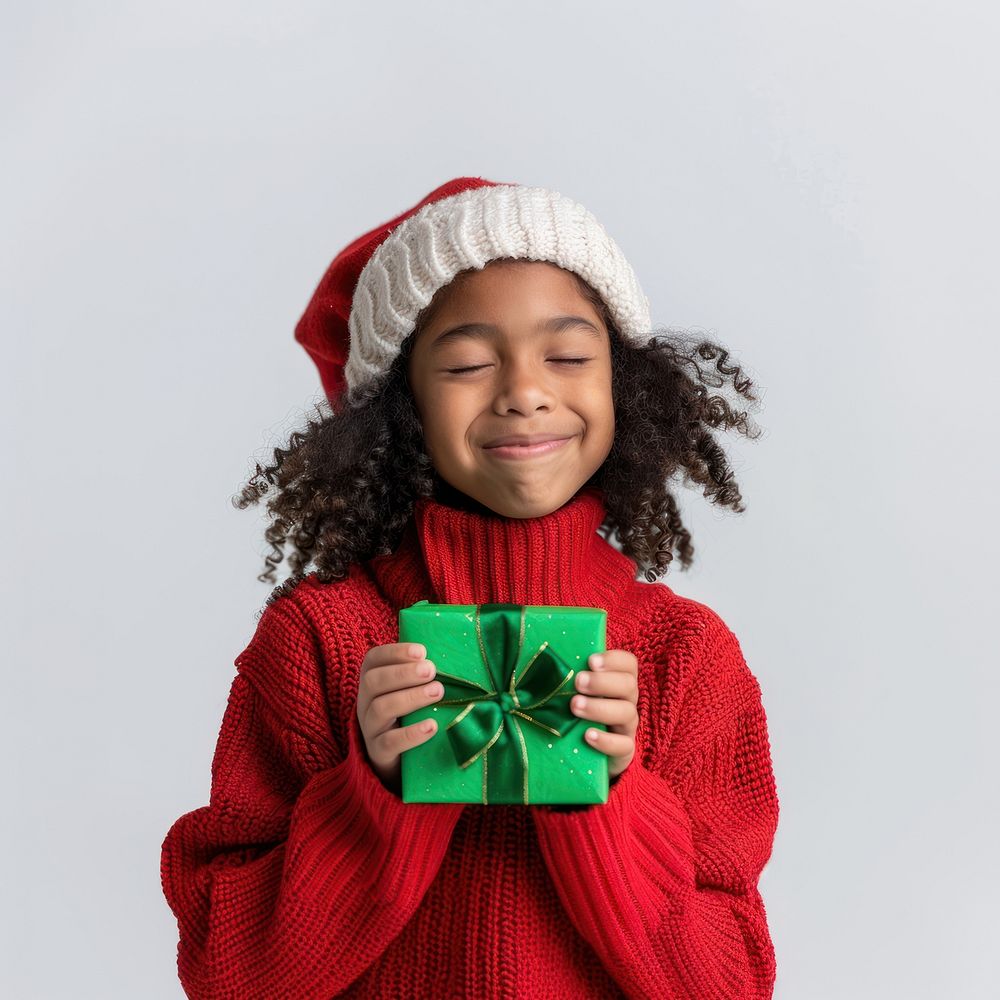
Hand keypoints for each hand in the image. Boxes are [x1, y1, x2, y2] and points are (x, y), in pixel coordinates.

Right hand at [356, 642, 444, 794]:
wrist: (398, 761)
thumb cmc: (409, 715)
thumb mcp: (410, 692)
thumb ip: (423, 674)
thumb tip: (455, 656)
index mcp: (372, 682)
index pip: (373, 660)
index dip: (395, 652)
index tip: (421, 651)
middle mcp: (366, 703)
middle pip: (374, 681)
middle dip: (403, 673)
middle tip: (431, 670)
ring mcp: (370, 728)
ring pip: (380, 708)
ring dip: (411, 697)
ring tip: (438, 692)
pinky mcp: (379, 753)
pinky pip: (389, 742)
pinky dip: (411, 733)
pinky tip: (432, 726)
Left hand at [571, 649, 638, 782]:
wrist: (580, 752)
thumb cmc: (570, 711)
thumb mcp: (569, 691)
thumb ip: (563, 673)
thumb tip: (534, 651)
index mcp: (616, 681)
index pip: (628, 664)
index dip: (614, 659)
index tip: (591, 660)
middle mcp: (625, 701)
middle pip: (629, 685)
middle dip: (603, 682)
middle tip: (578, 682)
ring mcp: (626, 727)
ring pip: (627, 713)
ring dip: (600, 707)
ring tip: (575, 706)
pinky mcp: (622, 751)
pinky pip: (624, 746)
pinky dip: (606, 740)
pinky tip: (588, 735)